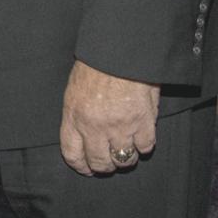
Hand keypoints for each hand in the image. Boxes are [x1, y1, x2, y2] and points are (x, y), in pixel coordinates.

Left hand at [58, 59, 160, 176]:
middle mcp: (95, 126)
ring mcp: (120, 126)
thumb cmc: (96, 64)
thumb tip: (83, 137)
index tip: (87, 168)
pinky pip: (145, 146)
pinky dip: (144, 146)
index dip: (81, 166)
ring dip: (126, 158)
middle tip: (110, 162)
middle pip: (99, 162)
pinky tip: (142, 137)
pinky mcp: (143, 121)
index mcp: (74, 116)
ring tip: (127, 149)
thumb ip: (77, 115)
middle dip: (105, 166)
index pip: (72, 154)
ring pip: (123, 159)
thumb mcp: (74, 89)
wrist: (119, 49)